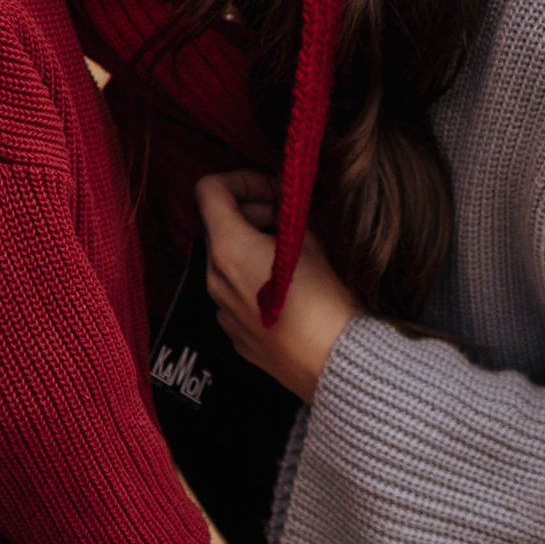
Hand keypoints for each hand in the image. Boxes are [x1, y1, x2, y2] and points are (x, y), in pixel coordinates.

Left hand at [198, 168, 357, 403]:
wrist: (335, 363)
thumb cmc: (325, 302)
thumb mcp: (313, 243)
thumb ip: (290, 217)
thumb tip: (286, 206)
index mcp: (228, 249)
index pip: (209, 191)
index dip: (241, 180)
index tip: (271, 189)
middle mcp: (215, 279)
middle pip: (219, 227)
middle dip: (253, 214)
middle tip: (291, 219)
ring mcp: (222, 310)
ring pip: (228, 262)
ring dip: (254, 248)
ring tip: (295, 255)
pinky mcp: (236, 336)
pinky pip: (237, 295)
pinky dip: (256, 282)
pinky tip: (290, 292)